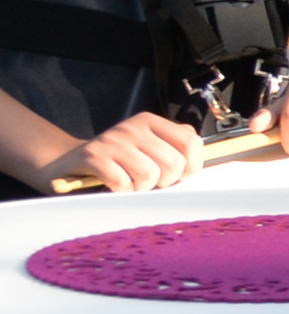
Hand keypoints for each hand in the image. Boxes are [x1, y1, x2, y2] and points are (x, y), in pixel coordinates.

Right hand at [53, 112, 201, 193]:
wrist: (68, 163)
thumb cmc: (117, 161)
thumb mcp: (148, 147)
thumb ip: (175, 147)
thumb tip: (196, 164)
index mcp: (151, 121)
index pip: (191, 142)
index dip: (191, 167)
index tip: (178, 176)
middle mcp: (133, 127)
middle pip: (173, 163)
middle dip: (165, 182)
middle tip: (149, 182)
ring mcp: (112, 140)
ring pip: (149, 176)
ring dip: (141, 188)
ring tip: (130, 183)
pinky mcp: (93, 157)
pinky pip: (123, 183)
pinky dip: (121, 191)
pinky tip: (113, 185)